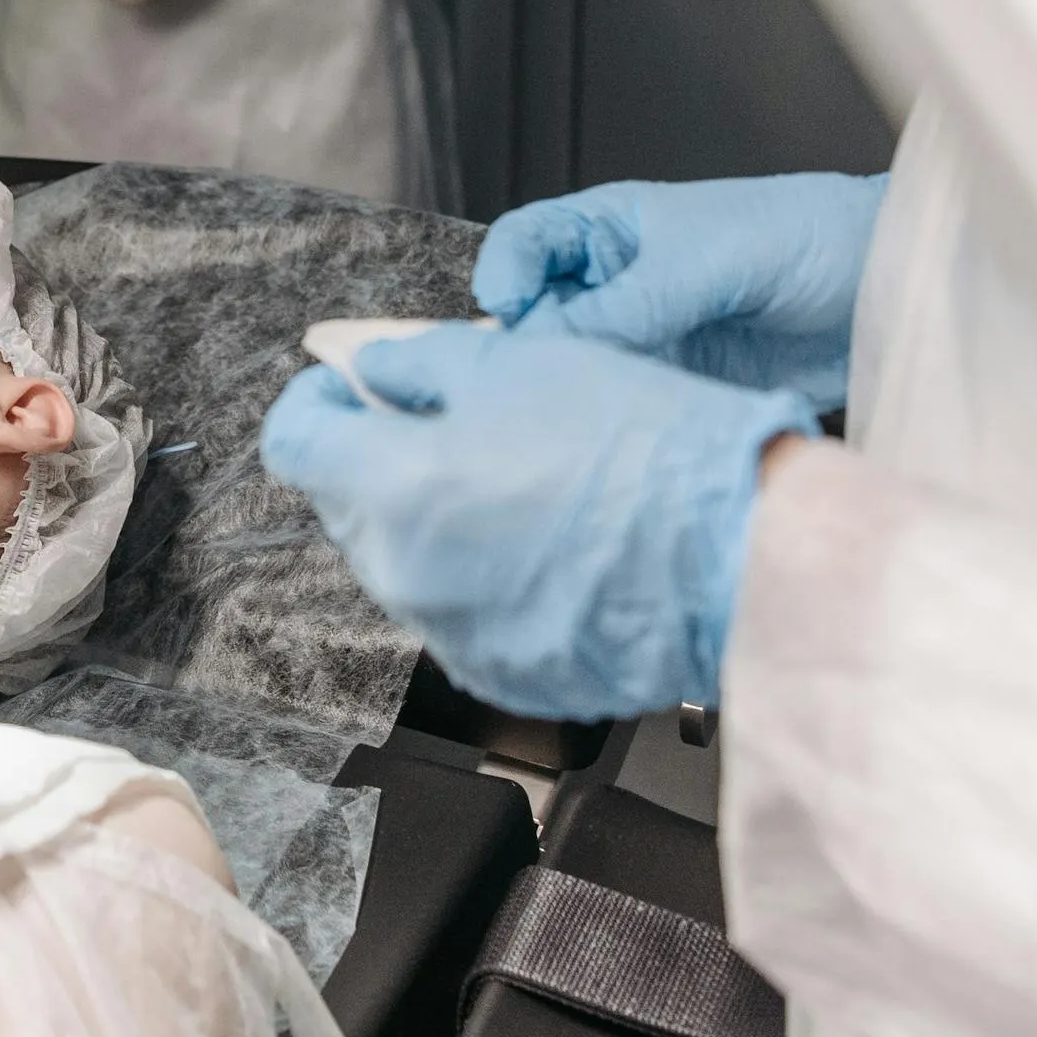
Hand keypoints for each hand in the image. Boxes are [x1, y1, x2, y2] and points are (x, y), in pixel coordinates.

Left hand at [262, 320, 811, 720]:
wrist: (742, 552)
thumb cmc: (645, 450)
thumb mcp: (521, 364)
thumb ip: (424, 366)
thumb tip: (378, 372)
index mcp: (394, 488)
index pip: (294, 444)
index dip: (318, 403)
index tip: (347, 388)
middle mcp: (406, 573)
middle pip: (348, 503)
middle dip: (379, 456)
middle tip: (448, 418)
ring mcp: (450, 634)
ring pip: (404, 558)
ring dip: (433, 515)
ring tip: (516, 477)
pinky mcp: (501, 672)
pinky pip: (460, 609)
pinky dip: (481, 572)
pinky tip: (545, 539)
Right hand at [476, 173, 886, 416]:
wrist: (887, 289)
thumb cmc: (808, 235)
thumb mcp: (712, 257)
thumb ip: (633, 301)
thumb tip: (553, 340)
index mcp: (615, 229)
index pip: (528, 244)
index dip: (505, 273)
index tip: (507, 310)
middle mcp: (619, 284)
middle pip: (539, 316)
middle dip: (528, 347)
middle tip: (537, 379)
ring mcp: (647, 338)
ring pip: (576, 369)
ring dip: (570, 392)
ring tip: (573, 414)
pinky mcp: (677, 387)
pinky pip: (623, 407)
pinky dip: (612, 423)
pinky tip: (614, 436)